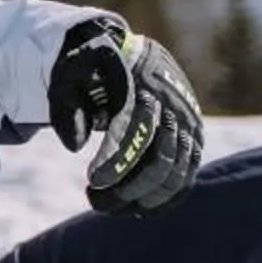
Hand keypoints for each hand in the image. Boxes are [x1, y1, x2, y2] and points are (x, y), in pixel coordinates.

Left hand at [46, 16, 202, 216]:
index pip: (136, 129)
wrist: (130, 53)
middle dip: (127, 188)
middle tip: (95, 200)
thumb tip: (75, 147)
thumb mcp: (71, 75)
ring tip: (111, 206)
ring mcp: (187, 122)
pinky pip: (187, 175)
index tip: (94, 180)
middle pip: (159, 159)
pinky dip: (166, 198)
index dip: (117, 160)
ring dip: (144, 198)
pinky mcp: (193, 136)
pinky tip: (140, 210)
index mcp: (140, 85)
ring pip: (175, 172)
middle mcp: (171, 105)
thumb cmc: (93, 69)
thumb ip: (67, 107)